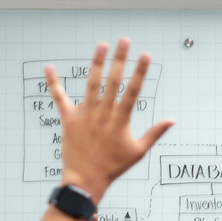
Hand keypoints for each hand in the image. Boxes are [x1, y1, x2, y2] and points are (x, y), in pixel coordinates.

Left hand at [45, 39, 174, 203]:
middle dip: (120, 59)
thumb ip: (155, 133)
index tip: (146, 54)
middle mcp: (103, 114)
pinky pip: (59, 98)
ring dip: (97, 63)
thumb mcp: (138, 151)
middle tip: (124, 40)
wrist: (86, 181)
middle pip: (113, 81)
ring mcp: (85, 115)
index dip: (140, 72)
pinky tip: (48, 67)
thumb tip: (172, 120)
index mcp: (121, 120)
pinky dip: (53, 83)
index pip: (133, 91)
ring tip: (102, 45)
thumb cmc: (113, 167)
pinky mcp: (69, 120)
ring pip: (92, 84)